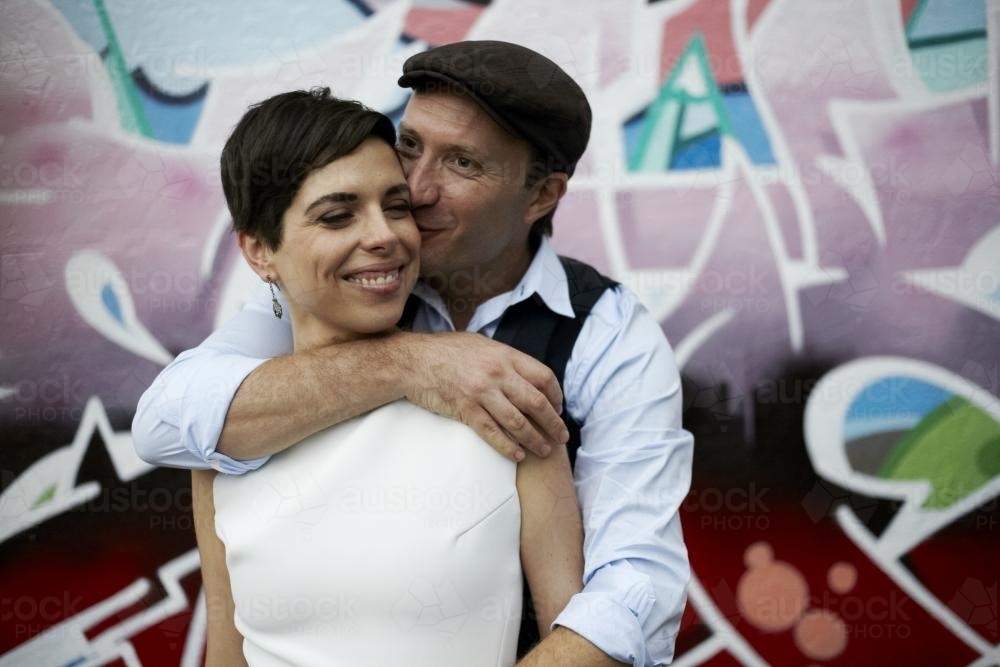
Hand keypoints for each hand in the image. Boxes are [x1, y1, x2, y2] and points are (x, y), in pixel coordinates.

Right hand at [399, 332, 568, 460]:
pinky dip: (508, 447)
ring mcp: (482, 393)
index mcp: (505, 355)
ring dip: (536, 439)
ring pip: (518, 422)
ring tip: (544, 450)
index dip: (556, 396)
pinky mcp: (466, 410)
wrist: (414, 361)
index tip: (558, 408)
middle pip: (537, 403)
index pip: (544, 377)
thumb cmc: (448, 351)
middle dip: (553, 423)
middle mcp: (497, 373)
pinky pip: (493, 433)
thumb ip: (506, 359)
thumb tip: (527, 375)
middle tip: (562, 436)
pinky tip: (518, 455)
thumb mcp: (483, 345)